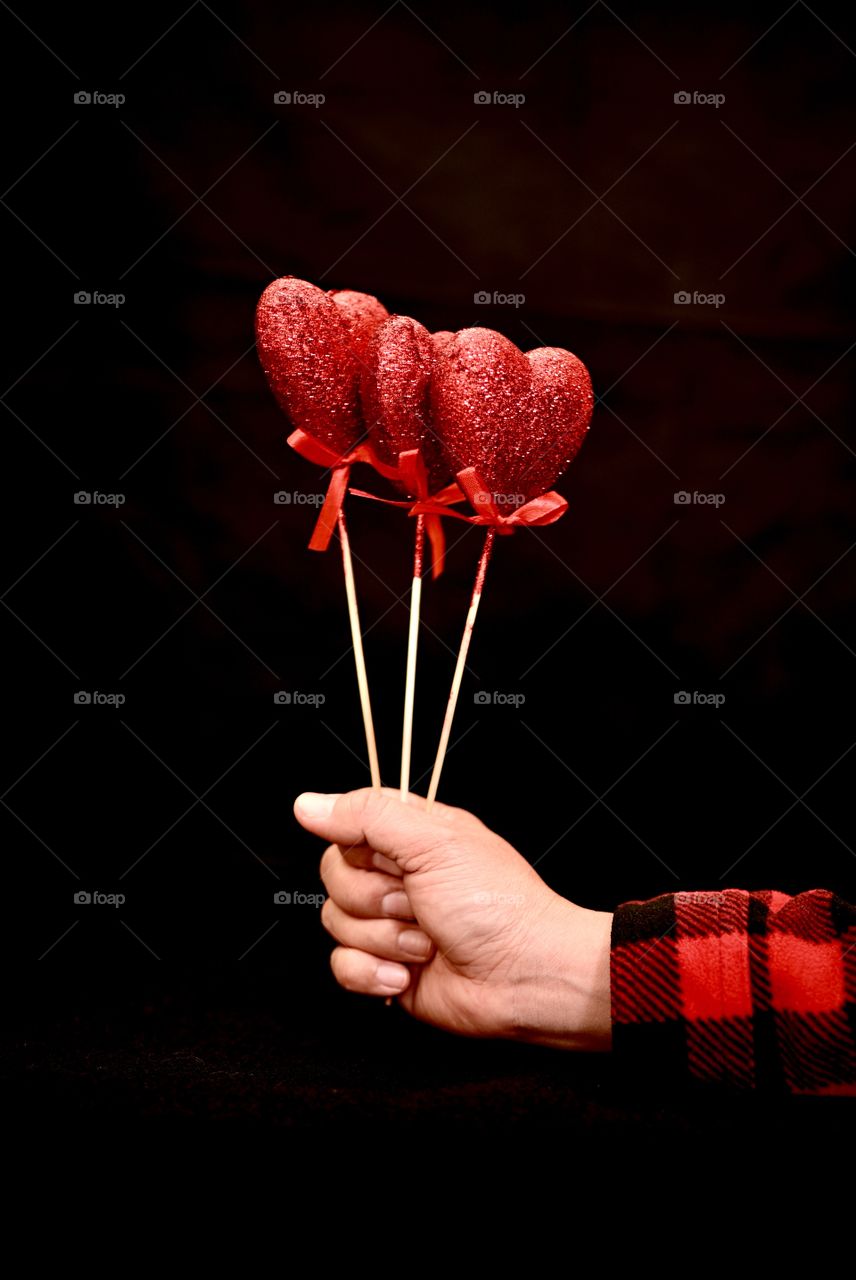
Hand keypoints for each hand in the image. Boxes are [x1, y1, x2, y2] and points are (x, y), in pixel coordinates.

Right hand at [294, 788, 611, 1050]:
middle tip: (416, 902)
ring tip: (427, 939)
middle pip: (335, 876)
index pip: (349, 825)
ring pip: (335, 922)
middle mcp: (398, 877)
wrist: (522, 976)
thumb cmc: (497, 905)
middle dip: (374, 898)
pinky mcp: (385, 967)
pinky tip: (409, 972)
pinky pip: (343, 965)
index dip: (358, 845)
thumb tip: (309, 803)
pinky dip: (374, 973)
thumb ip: (367, 816)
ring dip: (384, 938)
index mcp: (411, 837)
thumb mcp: (433, 842)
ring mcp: (390, 924)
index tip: (388, 858)